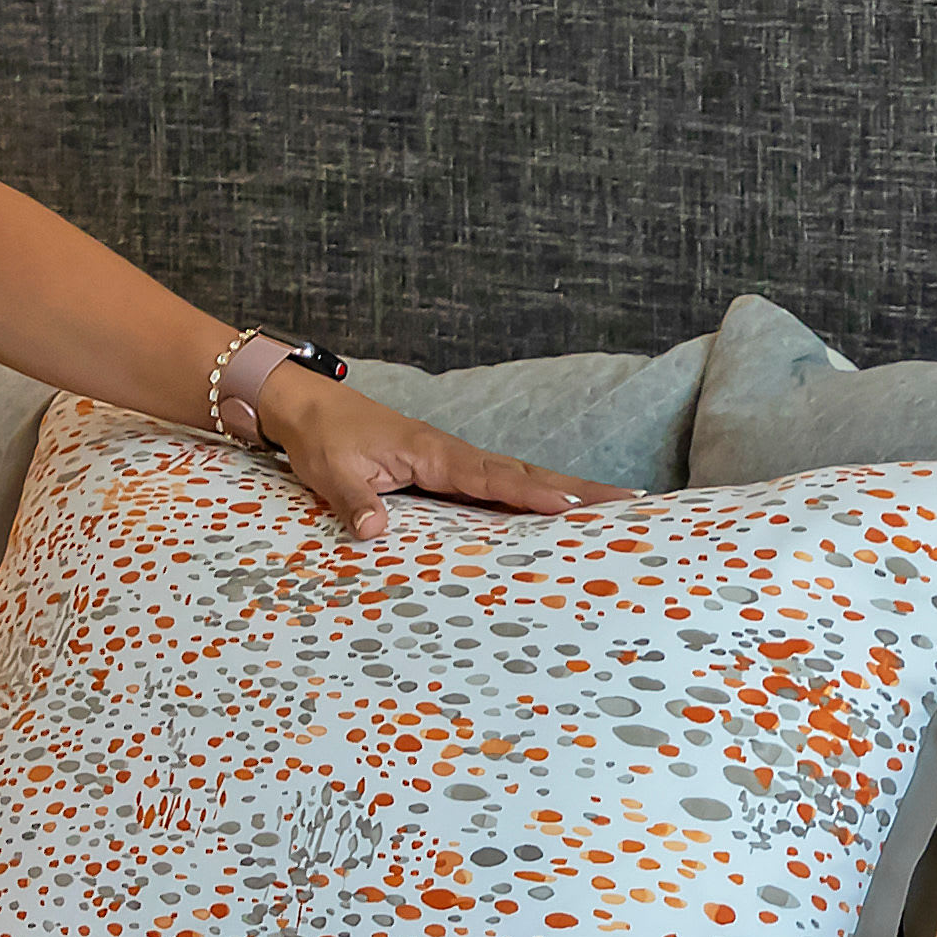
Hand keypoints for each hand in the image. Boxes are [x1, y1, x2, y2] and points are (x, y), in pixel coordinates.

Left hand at [252, 371, 605, 537]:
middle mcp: (453, 455)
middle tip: (630, 502)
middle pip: (525, 473)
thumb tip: (376, 531)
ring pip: (516, 478)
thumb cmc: (321, 435)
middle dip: (576, 489)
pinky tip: (551, 512)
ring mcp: (452, 462)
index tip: (577, 505)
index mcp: (433, 453)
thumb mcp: (330, 471)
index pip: (495, 477)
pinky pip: (496, 486)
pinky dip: (530, 495)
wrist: (306, 406)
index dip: (536, 493)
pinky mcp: (444, 470)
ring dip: (562, 491)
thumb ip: (354, 501)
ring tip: (610, 508)